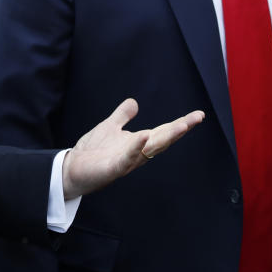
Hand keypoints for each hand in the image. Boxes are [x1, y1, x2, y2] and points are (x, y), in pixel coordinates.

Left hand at [62, 99, 203, 199]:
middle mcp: (137, 153)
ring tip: (181, 126)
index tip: (199, 115)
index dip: (181, 124)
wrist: (72, 168)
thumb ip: (122, 116)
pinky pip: (127, 159)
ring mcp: (127, 161)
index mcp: (138, 143)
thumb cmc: (92, 151)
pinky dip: (136, 149)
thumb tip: (134, 102)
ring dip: (166, 138)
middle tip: (196, 118)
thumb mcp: (110, 127)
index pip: (163, 131)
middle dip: (179, 129)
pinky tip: (143, 137)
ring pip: (150, 149)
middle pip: (162, 140)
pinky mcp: (113, 168)